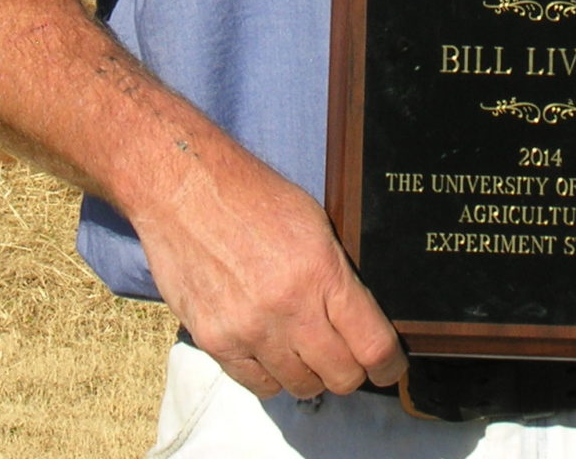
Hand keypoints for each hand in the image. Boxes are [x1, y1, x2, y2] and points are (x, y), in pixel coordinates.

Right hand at [136, 142, 405, 402]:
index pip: (372, 345)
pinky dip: (271, 375)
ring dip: (310, 375)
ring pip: (300, 387)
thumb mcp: (315, 224)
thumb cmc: (253, 197)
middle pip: (340, 377)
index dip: (389, 366)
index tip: (389, 368)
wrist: (186, 189)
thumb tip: (362, 322)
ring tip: (306, 352)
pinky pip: (258, 384)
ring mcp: (249, 330)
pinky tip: (272, 352)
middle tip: (348, 358)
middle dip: (352, 372)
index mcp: (321, 272)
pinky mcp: (215, 341)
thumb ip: (338, 276)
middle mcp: (288, 308)